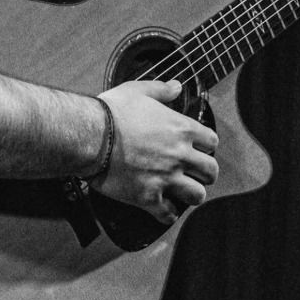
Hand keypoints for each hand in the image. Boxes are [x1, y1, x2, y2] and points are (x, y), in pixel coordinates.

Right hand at [92, 80, 218, 222]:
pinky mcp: (148, 196)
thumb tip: (177, 86)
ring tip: (182, 192)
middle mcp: (179, 155)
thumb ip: (161, 90)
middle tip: (194, 173)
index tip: (197, 149)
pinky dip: (167, 213)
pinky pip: (168, 213)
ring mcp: (166, 178)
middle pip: (211, 171)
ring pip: (197, 195)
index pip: (211, 142)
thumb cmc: (110, 112)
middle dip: (204, 173)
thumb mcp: (137, 91)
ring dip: (191, 194)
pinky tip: (163, 210)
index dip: (205, 146)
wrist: (88, 135)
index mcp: (181, 129)